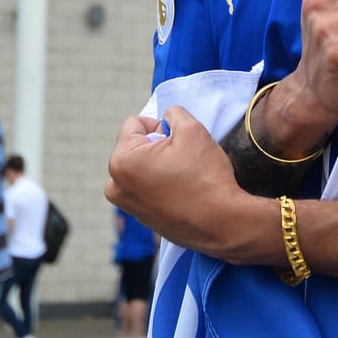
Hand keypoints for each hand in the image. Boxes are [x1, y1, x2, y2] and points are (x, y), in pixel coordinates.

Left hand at [105, 109, 260, 262]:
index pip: (134, 123)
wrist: (222, 223)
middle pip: (135, 146)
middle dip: (156, 146)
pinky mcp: (141, 219)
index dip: (160, 125)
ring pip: (141, 167)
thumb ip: (174, 114)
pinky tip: (183, 192)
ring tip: (183, 176)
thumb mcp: (192, 129)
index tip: (178, 141)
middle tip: (183, 158)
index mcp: (121, 161)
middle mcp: (115, 186)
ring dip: (159, 165)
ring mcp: (127, 206)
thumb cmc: (205, 176)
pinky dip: (161, 184)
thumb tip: (166, 118)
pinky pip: (147, 188)